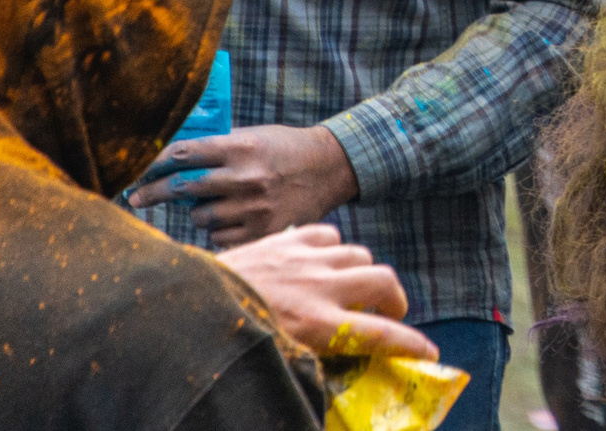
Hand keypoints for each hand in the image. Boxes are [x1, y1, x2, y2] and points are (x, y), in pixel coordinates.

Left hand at [128, 123, 360, 245]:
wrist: (331, 168)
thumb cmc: (286, 149)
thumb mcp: (254, 137)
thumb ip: (217, 149)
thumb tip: (168, 160)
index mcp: (241, 148)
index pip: (183, 155)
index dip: (153, 165)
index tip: (136, 174)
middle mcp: (246, 177)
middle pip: (183, 187)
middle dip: (154, 193)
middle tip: (136, 197)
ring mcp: (255, 207)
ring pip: (201, 216)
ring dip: (200, 211)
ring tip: (219, 202)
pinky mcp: (263, 230)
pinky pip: (220, 236)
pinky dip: (221, 228)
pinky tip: (236, 217)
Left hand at [215, 225, 436, 360]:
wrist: (176, 306)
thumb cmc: (223, 341)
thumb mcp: (274, 359)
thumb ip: (311, 358)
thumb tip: (335, 371)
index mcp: (318, 325)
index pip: (383, 334)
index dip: (412, 344)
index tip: (429, 353)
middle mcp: (319, 287)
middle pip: (384, 282)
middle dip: (393, 302)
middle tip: (384, 316)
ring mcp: (303, 259)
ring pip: (359, 255)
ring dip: (362, 275)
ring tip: (349, 290)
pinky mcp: (284, 240)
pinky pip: (328, 234)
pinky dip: (332, 248)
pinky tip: (319, 262)